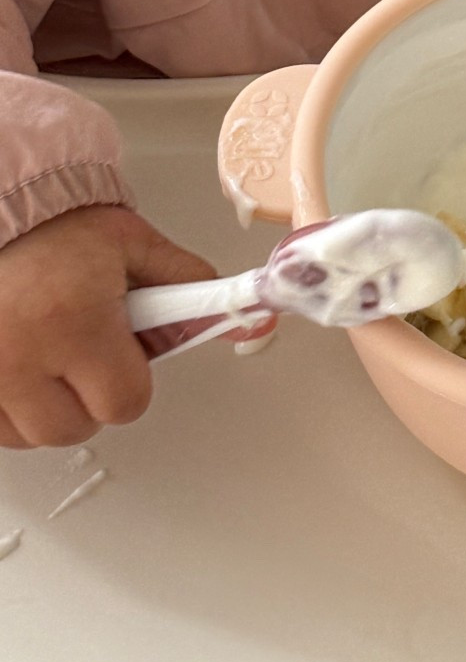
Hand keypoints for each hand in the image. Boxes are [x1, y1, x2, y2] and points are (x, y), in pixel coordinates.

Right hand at [0, 207, 217, 448]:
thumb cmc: (57, 226)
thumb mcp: (131, 245)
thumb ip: (187, 285)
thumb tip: (246, 318)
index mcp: (74, 323)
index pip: (125, 401)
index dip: (130, 379)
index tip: (121, 351)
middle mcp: (21, 357)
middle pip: (77, 427)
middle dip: (89, 397)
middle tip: (82, 351)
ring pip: (32, 435)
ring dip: (46, 408)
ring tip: (46, 355)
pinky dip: (10, 409)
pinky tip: (18, 368)